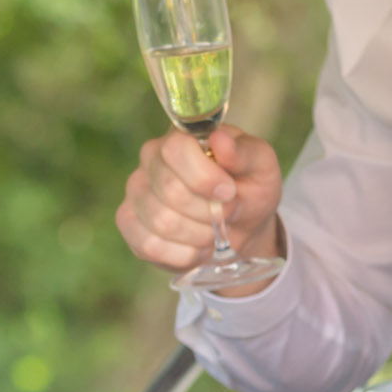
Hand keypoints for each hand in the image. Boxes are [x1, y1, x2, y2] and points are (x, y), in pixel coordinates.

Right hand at [117, 124, 284, 291]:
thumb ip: (245, 153)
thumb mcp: (262, 167)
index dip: (204, 176)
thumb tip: (220, 140)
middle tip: (227, 214)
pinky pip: (150, 246)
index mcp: (181, 136)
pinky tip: (197, 247)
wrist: (240, 225)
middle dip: (208, 211)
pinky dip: (184, 254)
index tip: (229, 191)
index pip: (176, 149)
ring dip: (199, 235)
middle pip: (170, 190)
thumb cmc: (249, 187)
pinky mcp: (130, 224)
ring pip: (161, 222)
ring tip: (214, 232)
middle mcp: (150, 160)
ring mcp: (136, 192)